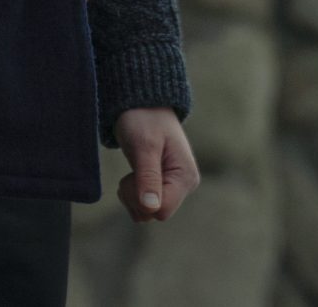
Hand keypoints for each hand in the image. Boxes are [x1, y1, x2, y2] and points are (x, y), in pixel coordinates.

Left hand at [112, 107, 198, 222]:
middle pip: (153, 214)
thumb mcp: (144, 146)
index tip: (133, 174)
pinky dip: (132, 195)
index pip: (161, 210)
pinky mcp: (163, 187)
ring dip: (131, 196)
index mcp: (186, 177)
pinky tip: (134, 175)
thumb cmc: (144, 119)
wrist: (141, 104)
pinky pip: (143, 206)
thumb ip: (148, 177)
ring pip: (146, 213)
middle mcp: (184, 185)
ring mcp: (174, 187)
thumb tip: (152, 208)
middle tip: (131, 171)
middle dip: (134, 197)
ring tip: (133, 170)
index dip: (140, 198)